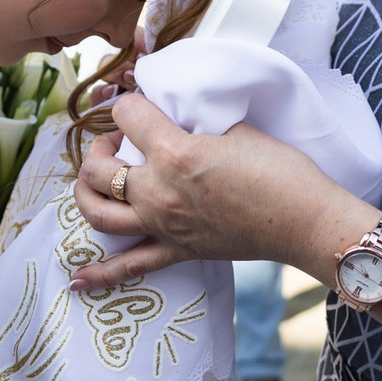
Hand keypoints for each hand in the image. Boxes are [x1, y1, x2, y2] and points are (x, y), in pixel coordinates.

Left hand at [65, 92, 359, 291]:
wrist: (305, 221)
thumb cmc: (280, 170)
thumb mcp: (236, 127)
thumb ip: (195, 118)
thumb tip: (171, 110)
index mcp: (174, 154)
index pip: (127, 115)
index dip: (131, 101)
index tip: (142, 101)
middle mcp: (158, 193)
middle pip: (99, 169)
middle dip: (102, 146)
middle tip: (123, 140)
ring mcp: (163, 227)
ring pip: (98, 215)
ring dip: (87, 194)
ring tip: (97, 181)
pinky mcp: (177, 251)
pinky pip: (129, 267)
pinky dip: (99, 275)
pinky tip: (76, 280)